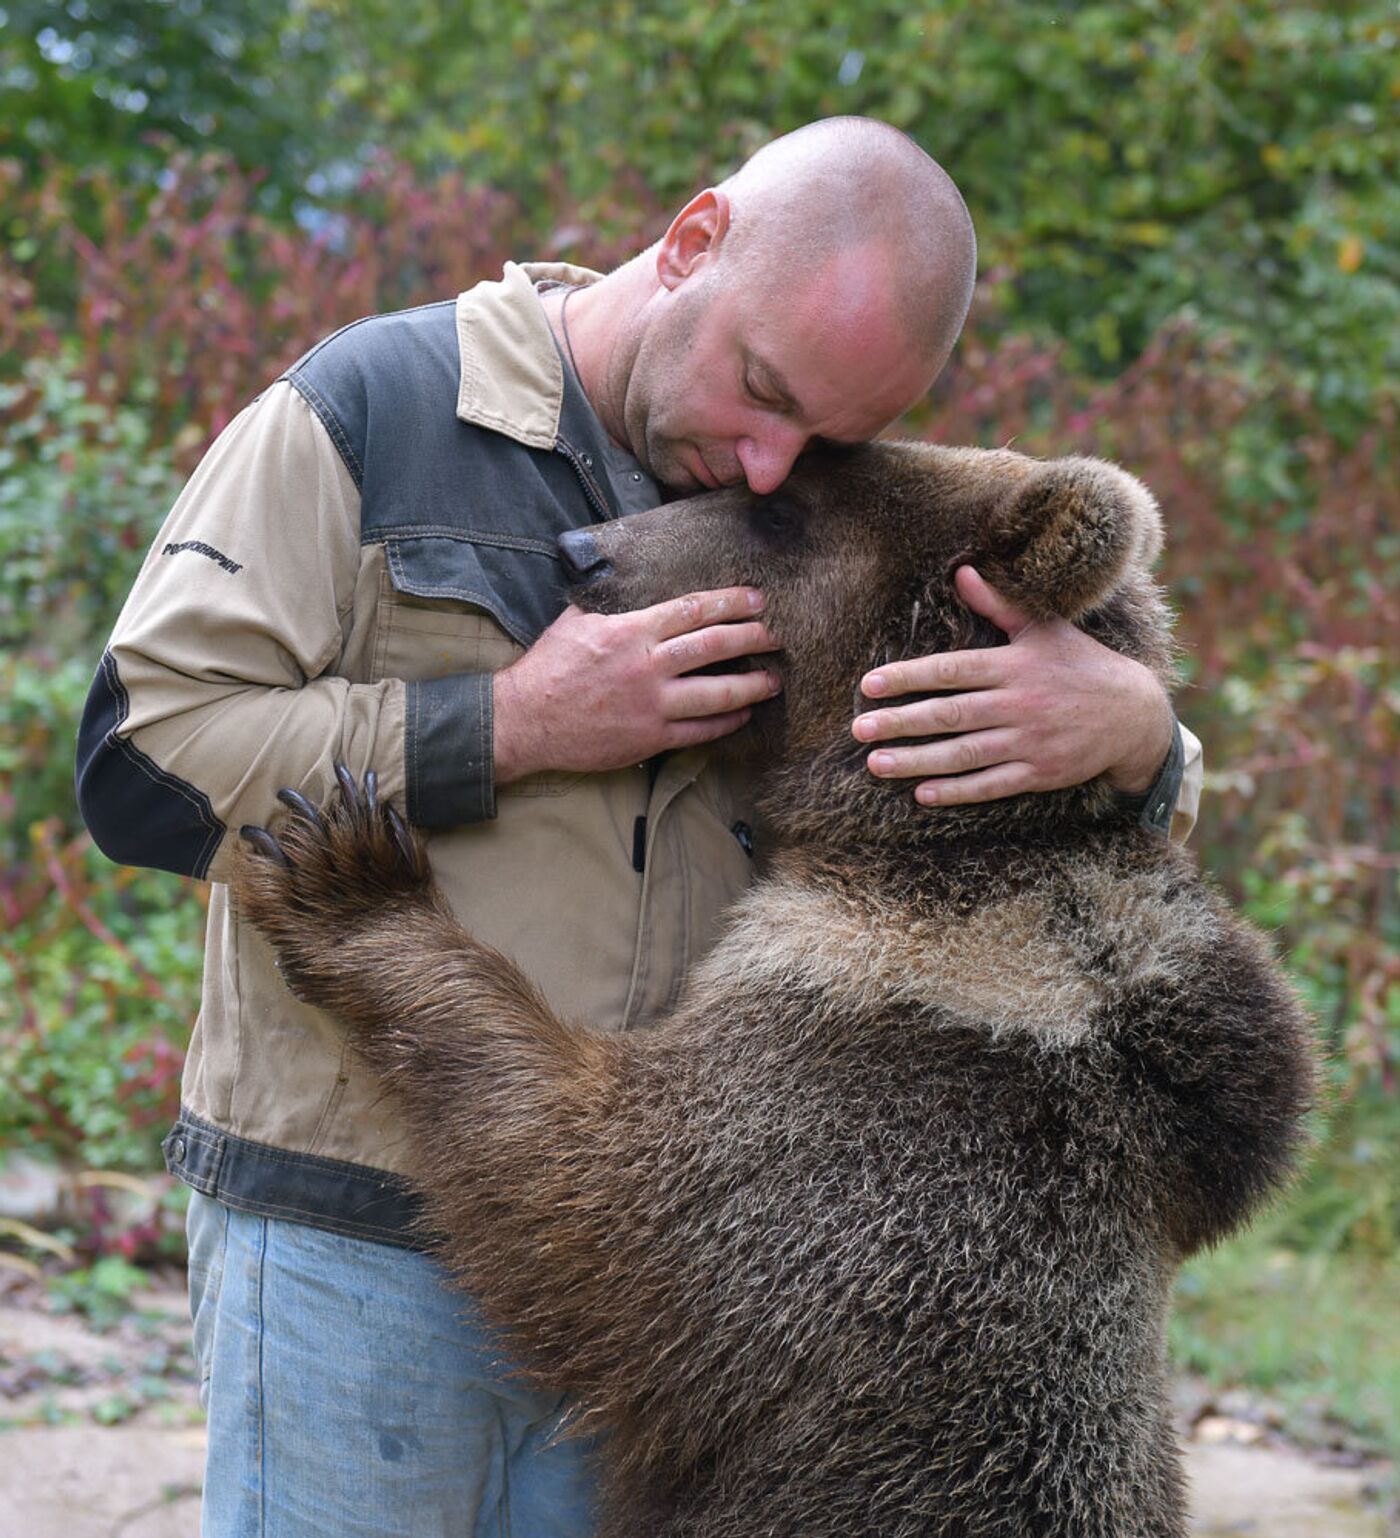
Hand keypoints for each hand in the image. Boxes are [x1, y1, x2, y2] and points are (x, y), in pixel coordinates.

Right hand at [493, 588, 780, 781]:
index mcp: (632, 632)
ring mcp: (652, 705)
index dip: (730, 603)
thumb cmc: (549, 667)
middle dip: (752, 638)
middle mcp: (648, 667)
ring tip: (774, 679)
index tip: (755, 599)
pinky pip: (700, 731)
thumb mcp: (576, 621)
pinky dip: (726, 722)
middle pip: (714, 647)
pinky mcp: (651, 738)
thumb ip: (610, 603)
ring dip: (751, 685)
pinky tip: (742, 714)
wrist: (527, 720)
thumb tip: (629, 581)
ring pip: (717, 693)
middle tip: (777, 633)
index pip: (693, 610)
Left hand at [851, 566, 1172, 806]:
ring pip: (964, 754)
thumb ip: (999, 605)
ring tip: (876, 763)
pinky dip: (958, 790)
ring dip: (918, 760)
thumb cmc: (1081, 665)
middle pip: (950, 714)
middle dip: (901, 721)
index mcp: (1014, 666)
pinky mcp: (1039, 773)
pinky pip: (991, 785)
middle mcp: (1018, 704)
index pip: (951, 671)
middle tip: (859, 728)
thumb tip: (962, 571)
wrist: (1134, 714)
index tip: (870, 684)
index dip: (908, 677)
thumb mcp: (1045, 630)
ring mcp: (1029, 742)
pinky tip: (922, 793)